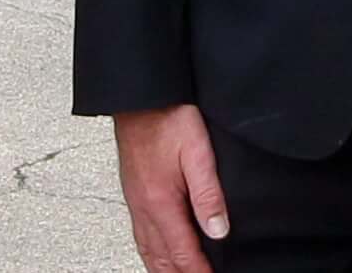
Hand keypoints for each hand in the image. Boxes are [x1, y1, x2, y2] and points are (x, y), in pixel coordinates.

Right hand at [111, 104, 229, 272]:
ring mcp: (136, 202)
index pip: (183, 252)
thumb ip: (208, 193)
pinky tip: (156, 254)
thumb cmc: (167, 117)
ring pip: (148, 250)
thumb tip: (218, 230)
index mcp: (162, 202)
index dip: (199, 272)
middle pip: (162, 259)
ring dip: (163, 270)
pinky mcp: (133, 193)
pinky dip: (151, 253)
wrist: (139, 96)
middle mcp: (145, 207)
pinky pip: (140, 235)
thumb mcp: (198, 152)